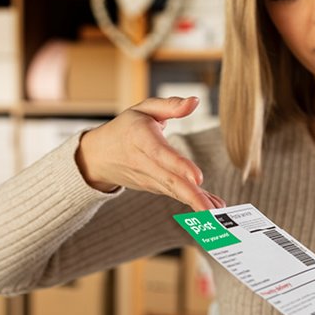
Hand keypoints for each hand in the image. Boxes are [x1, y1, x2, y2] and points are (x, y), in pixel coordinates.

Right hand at [76, 96, 225, 211]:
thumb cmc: (125, 128)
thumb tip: (195, 101)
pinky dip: (191, 201)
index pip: (160, 154)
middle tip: (211, 209)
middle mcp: (143, 162)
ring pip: (173, 191)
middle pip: (169, 180)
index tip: (198, 178)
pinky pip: (173, 193)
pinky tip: (209, 209)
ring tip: (215, 213)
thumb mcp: (144, 109)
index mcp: (140, 138)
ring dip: (194, 203)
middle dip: (191, 195)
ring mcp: (147, 178)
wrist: (99, 155)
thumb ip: (170, 105)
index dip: (179, 166)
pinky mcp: (152, 187)